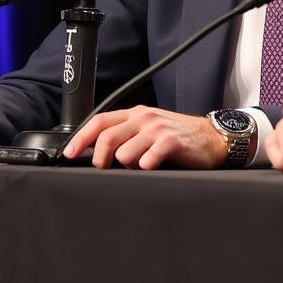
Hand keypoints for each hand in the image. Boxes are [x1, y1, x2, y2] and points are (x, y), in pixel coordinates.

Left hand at [62, 106, 227, 169]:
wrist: (213, 138)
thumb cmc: (181, 137)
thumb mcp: (151, 129)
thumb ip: (127, 135)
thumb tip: (98, 152)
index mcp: (137, 114)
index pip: (100, 122)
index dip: (81, 138)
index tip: (69, 153)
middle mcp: (145, 118)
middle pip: (107, 138)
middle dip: (100, 159)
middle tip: (105, 169)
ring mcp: (158, 129)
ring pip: (124, 153)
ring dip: (128, 166)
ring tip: (141, 165)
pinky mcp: (171, 141)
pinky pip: (146, 160)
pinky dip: (145, 167)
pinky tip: (153, 166)